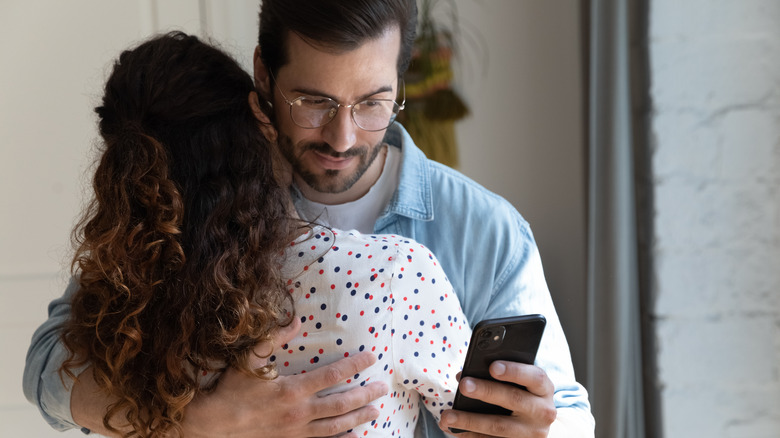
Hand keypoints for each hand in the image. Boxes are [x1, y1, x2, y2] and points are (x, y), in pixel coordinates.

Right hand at [181, 318, 387, 437]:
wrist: (214, 425)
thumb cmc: (232, 390)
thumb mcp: (248, 359)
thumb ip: (273, 339)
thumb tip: (296, 321)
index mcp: (292, 390)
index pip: (333, 375)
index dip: (355, 365)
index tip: (371, 356)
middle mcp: (299, 413)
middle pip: (341, 403)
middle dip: (365, 394)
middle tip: (382, 387)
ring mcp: (297, 432)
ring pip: (336, 426)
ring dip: (358, 418)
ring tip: (375, 411)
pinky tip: (354, 436)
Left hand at [439, 361, 556, 437]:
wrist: (539, 425)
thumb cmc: (524, 395)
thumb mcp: (523, 382)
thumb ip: (500, 374)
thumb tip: (463, 375)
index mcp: (543, 389)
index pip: (534, 377)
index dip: (514, 371)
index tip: (492, 367)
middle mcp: (542, 411)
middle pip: (514, 399)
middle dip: (486, 392)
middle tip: (464, 385)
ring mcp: (531, 432)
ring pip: (498, 426)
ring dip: (470, 420)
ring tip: (448, 416)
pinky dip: (471, 435)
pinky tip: (454, 430)